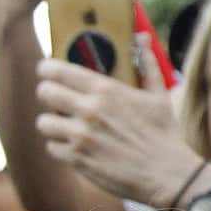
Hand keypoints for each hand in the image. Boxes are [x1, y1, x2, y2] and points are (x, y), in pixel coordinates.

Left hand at [34, 58, 197, 209]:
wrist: (167, 174)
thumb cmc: (164, 133)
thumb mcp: (159, 95)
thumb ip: (146, 63)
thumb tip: (142, 37)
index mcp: (105, 90)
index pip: (58, 70)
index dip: (47, 68)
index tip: (47, 71)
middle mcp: (88, 110)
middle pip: (44, 92)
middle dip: (48, 94)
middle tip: (56, 99)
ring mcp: (80, 136)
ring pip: (43, 122)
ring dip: (52, 123)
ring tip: (64, 126)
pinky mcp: (77, 160)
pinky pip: (52, 148)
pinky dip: (60, 147)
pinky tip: (74, 146)